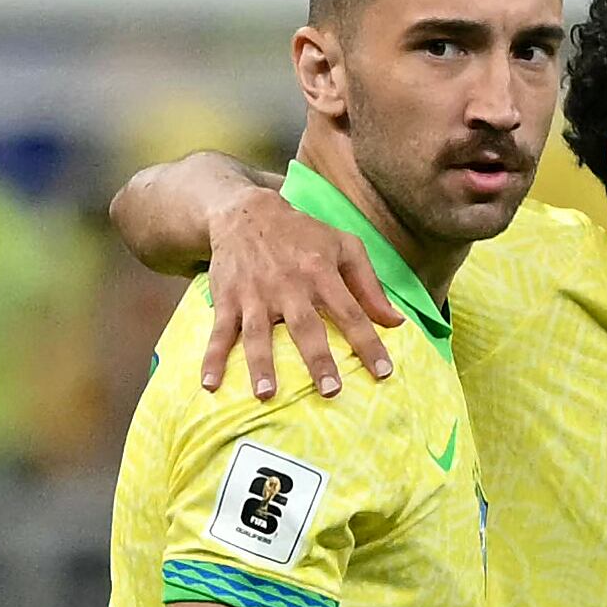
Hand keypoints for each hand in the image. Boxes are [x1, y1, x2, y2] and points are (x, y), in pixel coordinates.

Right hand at [199, 185, 403, 400]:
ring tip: (266, 395)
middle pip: (305, 328)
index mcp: (321, 272)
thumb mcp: (344, 246)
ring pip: (258, 334)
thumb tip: (396, 322)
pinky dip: (212, 357)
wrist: (246, 211)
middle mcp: (288, 285)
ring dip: (261, 365)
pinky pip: (219, 332)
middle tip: (330, 392)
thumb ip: (370, 285)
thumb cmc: (303, 233)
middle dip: (318, 360)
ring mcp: (255, 294)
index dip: (368, 343)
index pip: (350, 313)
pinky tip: (210, 383)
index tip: (383, 373)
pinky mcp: (227, 298)